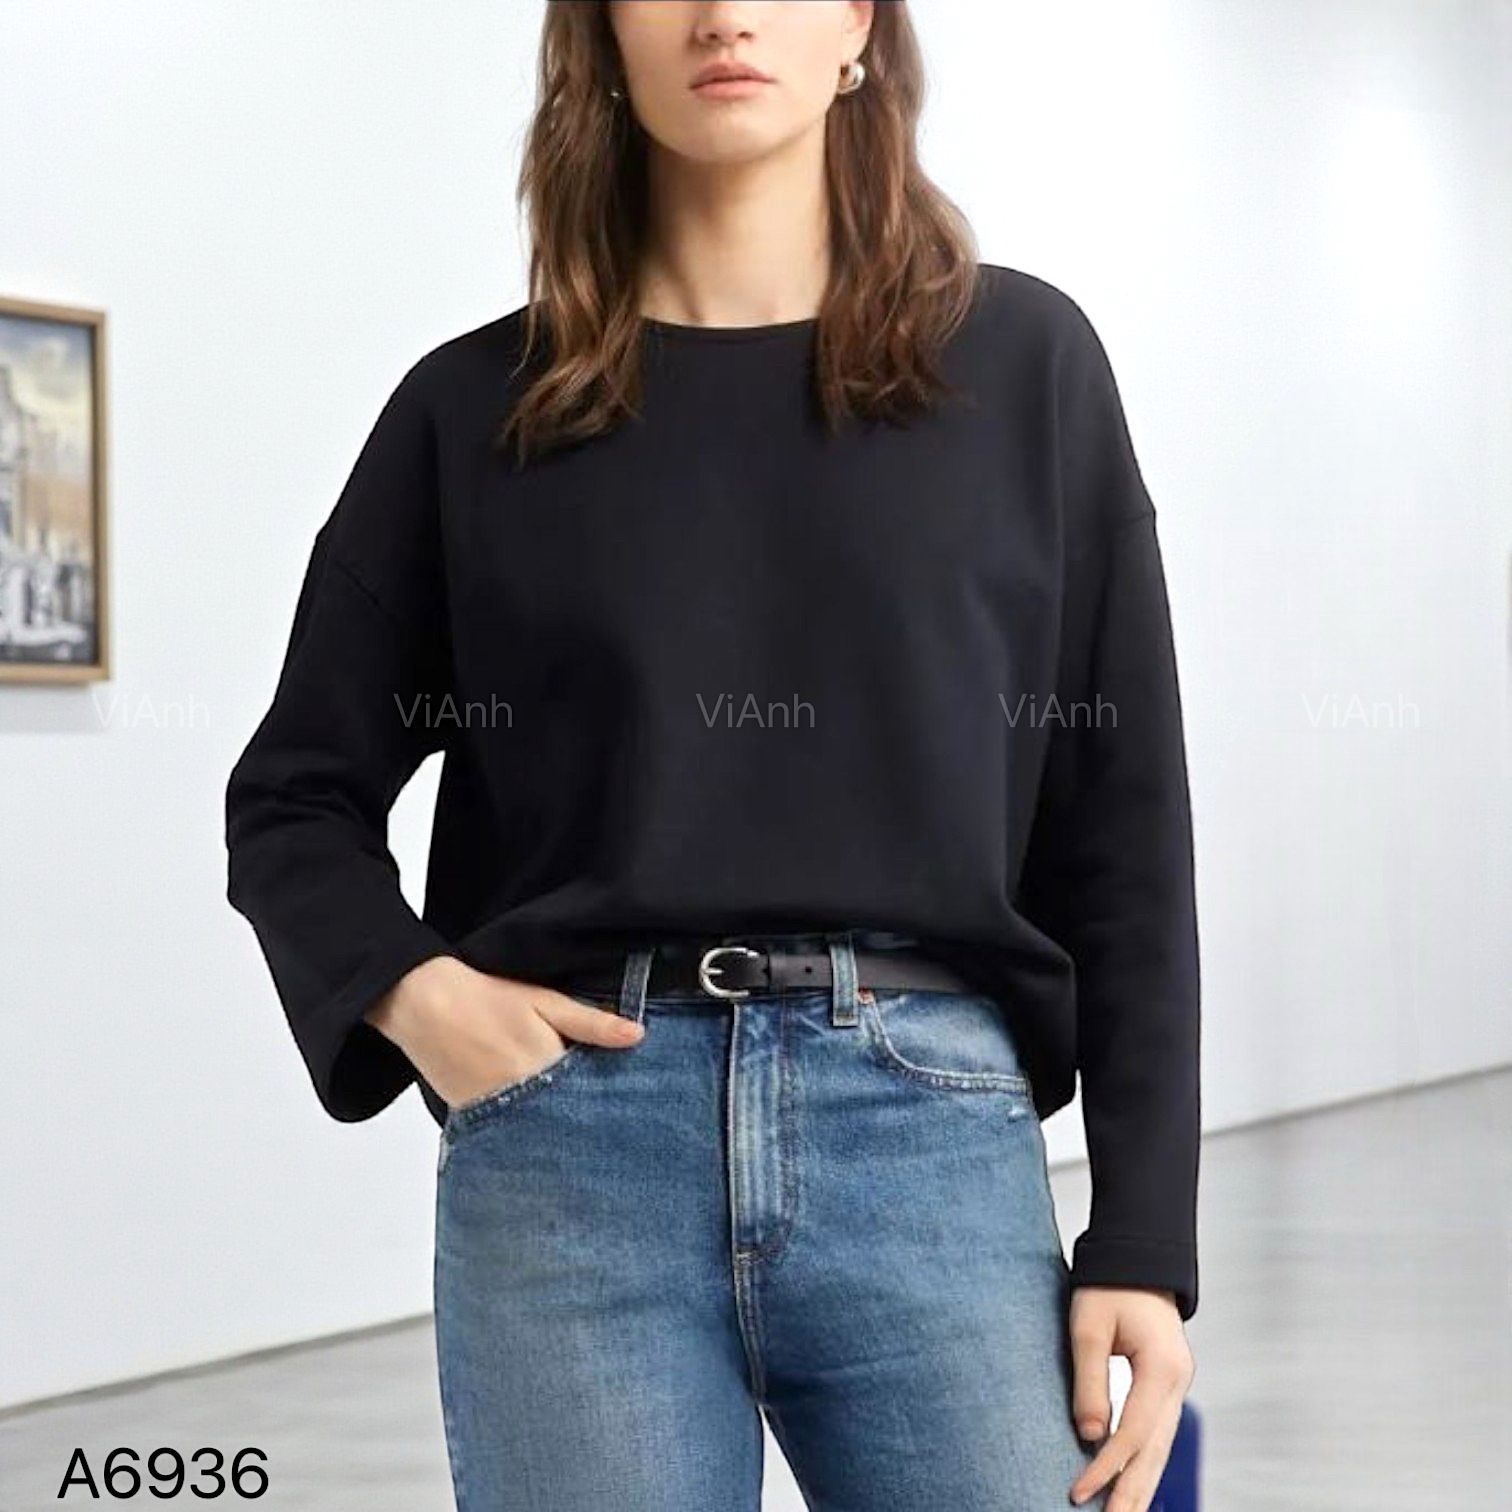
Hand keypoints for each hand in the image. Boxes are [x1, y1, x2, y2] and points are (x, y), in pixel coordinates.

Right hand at [364, 956, 644, 1107]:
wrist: (424, 1004)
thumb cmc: (487, 998)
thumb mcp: (546, 1002)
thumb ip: (592, 1024)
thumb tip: (638, 1036)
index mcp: (546, 1071)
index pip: (593, 1099)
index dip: (612, 1100)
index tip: (633, 1104)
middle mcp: (522, 1102)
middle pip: (569, 1123)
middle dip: (588, 1121)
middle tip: (615, 1124)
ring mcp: (496, 1116)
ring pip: (541, 1132)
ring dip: (559, 1129)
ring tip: (583, 1129)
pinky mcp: (475, 1121)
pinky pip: (511, 1132)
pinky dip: (528, 1129)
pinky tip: (543, 1123)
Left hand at [1067, 1285, 1195, 1509]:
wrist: (1136, 1256)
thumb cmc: (1107, 1285)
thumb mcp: (1088, 1327)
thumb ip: (1089, 1381)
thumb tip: (1089, 1436)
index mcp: (1162, 1368)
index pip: (1132, 1434)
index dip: (1104, 1467)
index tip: (1077, 1493)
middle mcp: (1177, 1382)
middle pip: (1155, 1452)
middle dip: (1132, 1495)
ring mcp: (1177, 1384)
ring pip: (1160, 1448)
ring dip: (1141, 1486)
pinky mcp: (1167, 1384)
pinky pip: (1157, 1433)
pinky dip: (1144, 1462)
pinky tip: (1131, 1487)